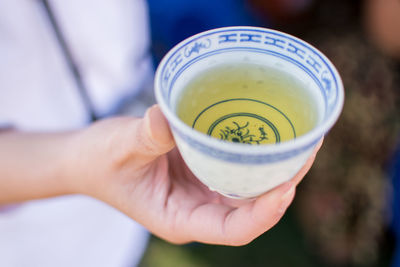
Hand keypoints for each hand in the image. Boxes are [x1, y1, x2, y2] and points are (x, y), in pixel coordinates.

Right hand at [69, 105, 322, 245]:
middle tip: (308, 150)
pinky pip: (238, 166)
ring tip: (304, 140)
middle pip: (252, 209)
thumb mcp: (118, 149)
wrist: (90, 158)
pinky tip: (272, 131)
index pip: (231, 231)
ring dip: (278, 168)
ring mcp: (204, 190)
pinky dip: (257, 153)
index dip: (263, 216)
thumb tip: (165, 116)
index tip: (285, 188)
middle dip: (283, 185)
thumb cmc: (99, 161)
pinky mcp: (204, 169)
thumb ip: (144, 137)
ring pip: (250, 188)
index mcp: (180, 219)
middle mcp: (199, 209)